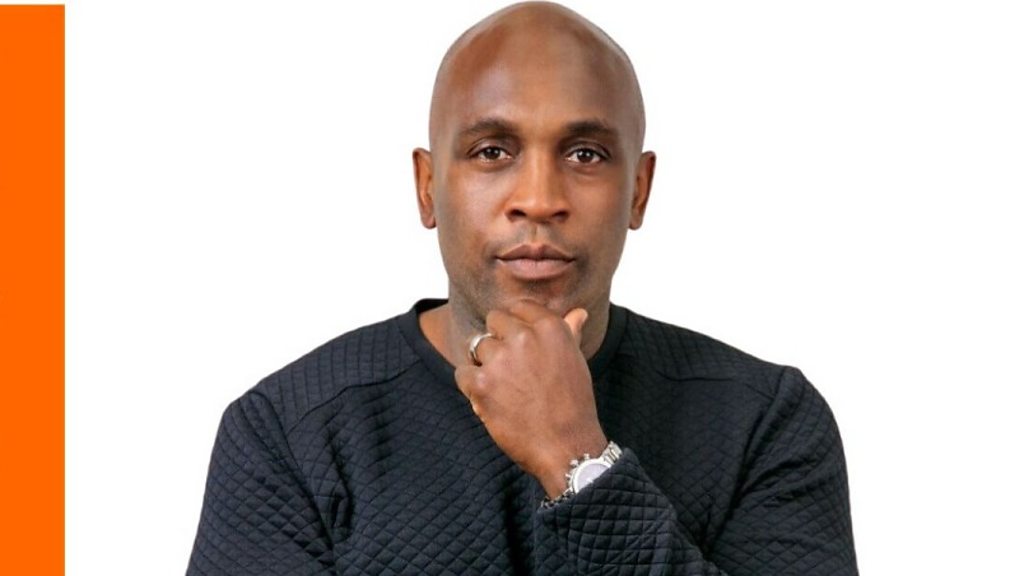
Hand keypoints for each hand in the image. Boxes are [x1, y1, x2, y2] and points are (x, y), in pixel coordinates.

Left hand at [455, 300, 607, 497]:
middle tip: (512, 370)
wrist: (566, 447)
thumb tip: (578, 312)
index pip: (518, 307)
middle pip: (493, 321)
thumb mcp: (576, 362)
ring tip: (504, 388)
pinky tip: (489, 399)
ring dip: (484, 364)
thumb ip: (569, 332)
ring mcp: (500, 359)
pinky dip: (471, 385)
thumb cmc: (573, 405)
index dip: (516, 325)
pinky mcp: (481, 383)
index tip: (520, 345)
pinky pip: (462, 372)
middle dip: (498, 341)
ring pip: (476, 346)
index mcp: (550, 327)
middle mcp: (524, 337)